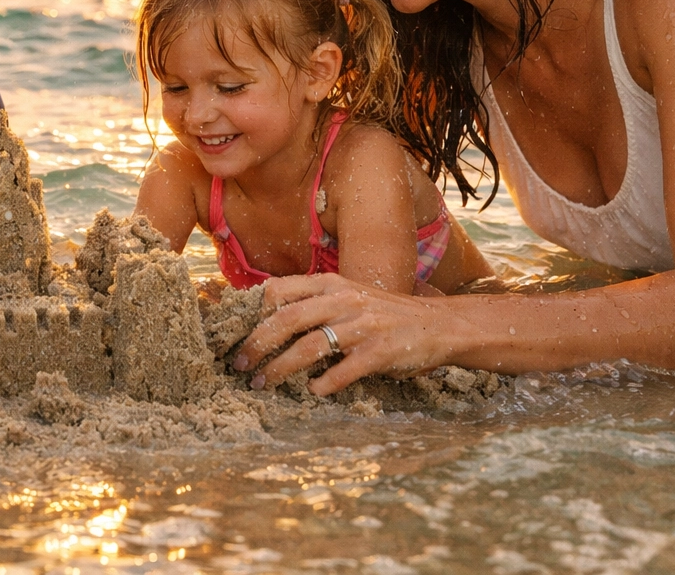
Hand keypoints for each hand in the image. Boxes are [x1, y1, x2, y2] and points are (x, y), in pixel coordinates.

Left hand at [232, 273, 456, 395]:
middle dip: (257, 343)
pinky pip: (342, 371)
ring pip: (308, 347)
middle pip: (286, 320)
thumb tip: (268, 319)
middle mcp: (343, 300)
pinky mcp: (379, 352)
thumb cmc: (384, 313)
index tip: (235, 331)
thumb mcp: (348, 295)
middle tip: (240, 364)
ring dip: (279, 369)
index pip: (278, 290)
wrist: (438, 324)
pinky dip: (323, 384)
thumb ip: (314, 302)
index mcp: (330, 284)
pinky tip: (313, 391)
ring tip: (263, 383)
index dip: (252, 312)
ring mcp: (361, 326)